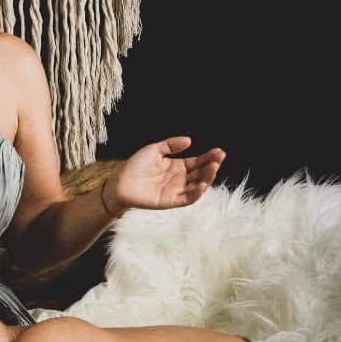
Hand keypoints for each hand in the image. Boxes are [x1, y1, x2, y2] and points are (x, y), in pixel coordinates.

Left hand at [104, 136, 225, 213]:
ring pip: (197, 186)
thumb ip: (171, 145)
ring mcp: (176, 190)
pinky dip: (196, 193)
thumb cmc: (136, 166)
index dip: (209, 157)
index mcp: (178, 166)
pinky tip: (202, 184)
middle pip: (201, 173)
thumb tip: (190, 140)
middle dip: (212, 165)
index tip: (219, 151)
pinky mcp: (170, 201)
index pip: (198, 162)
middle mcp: (180, 179)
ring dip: (207, 178)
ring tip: (213, 167)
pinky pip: (187, 199)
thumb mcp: (154, 150)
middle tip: (220, 157)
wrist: (120, 182)